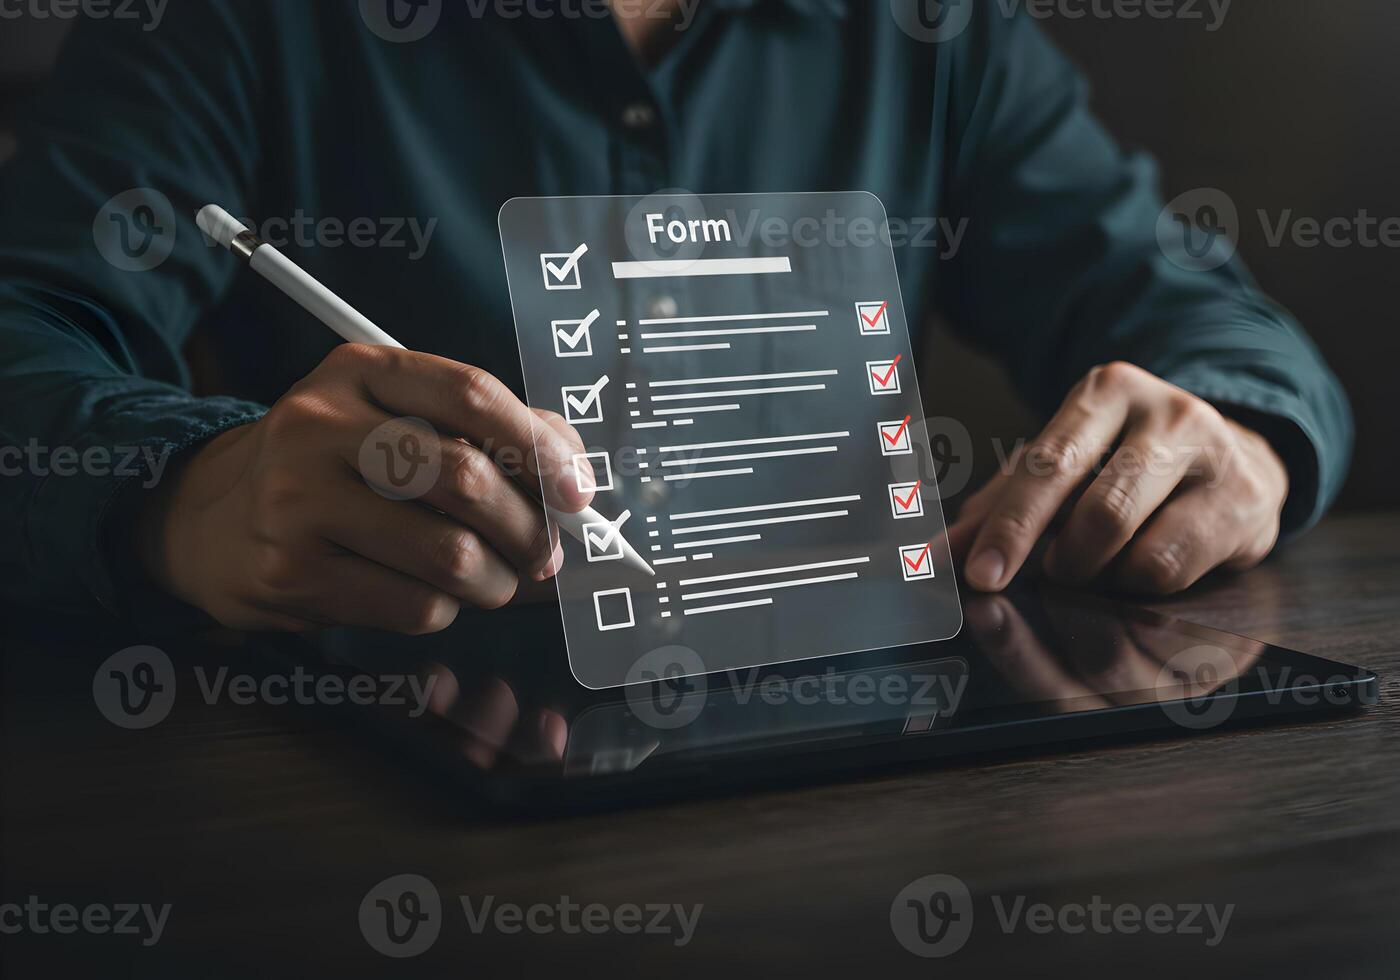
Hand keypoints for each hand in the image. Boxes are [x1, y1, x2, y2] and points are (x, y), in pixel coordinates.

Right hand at [136, 344, 593, 632]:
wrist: (213, 518)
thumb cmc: (337, 468)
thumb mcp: (397, 419)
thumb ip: (490, 432)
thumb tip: (574, 483)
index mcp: (362, 371)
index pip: (472, 393)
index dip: (541, 446)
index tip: (577, 492)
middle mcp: (321, 425)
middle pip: (466, 478)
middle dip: (528, 529)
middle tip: (544, 554)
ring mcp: (298, 500)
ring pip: (449, 554)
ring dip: (496, 582)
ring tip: (492, 580)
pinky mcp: (292, 572)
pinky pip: (415, 606)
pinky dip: (446, 610)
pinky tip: (429, 594)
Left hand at [948, 362, 1288, 594]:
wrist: (1232, 457)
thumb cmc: (1123, 467)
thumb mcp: (1060, 470)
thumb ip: (996, 508)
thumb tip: (936, 554)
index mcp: (1103, 392)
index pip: (1047, 466)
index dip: (1011, 527)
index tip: (980, 575)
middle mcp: (1166, 412)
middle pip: (1098, 512)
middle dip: (1061, 563)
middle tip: (1049, 576)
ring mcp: (1214, 455)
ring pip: (1140, 550)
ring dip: (1103, 576)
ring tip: (1098, 565)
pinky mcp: (1247, 502)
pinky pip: (1177, 569)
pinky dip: (1142, 584)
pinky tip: (1140, 567)